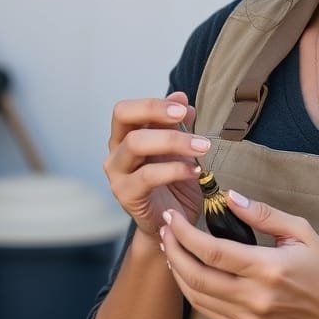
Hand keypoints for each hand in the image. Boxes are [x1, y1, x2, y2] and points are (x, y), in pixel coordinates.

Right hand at [103, 91, 207, 237]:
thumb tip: (180, 96)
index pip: (127, 109)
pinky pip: (147, 176)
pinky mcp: (126, 195)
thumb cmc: (174, 182)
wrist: (172, 221)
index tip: (182, 107)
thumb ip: (177, 124)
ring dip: (173, 140)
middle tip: (186, 116)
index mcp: (125, 136)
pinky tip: (195, 171)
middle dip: (158, 113)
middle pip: (124, 117)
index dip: (153, 104)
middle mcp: (116, 151)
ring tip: (202, 146)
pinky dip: (174, 170)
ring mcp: (117, 174)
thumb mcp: (179, 148)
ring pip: (136, 144)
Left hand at [159, 192, 318, 318]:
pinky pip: (207, 310)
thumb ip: (262, 214)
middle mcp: (254, 298)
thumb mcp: (299, 230)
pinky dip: (191, 289)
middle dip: (174, 250)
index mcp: (268, 268)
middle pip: (196, 275)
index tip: (174, 217)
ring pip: (196, 296)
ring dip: (177, 270)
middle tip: (166, 230)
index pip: (213, 251)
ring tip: (171, 247)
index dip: (186, 233)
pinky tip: (188, 270)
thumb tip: (229, 198)